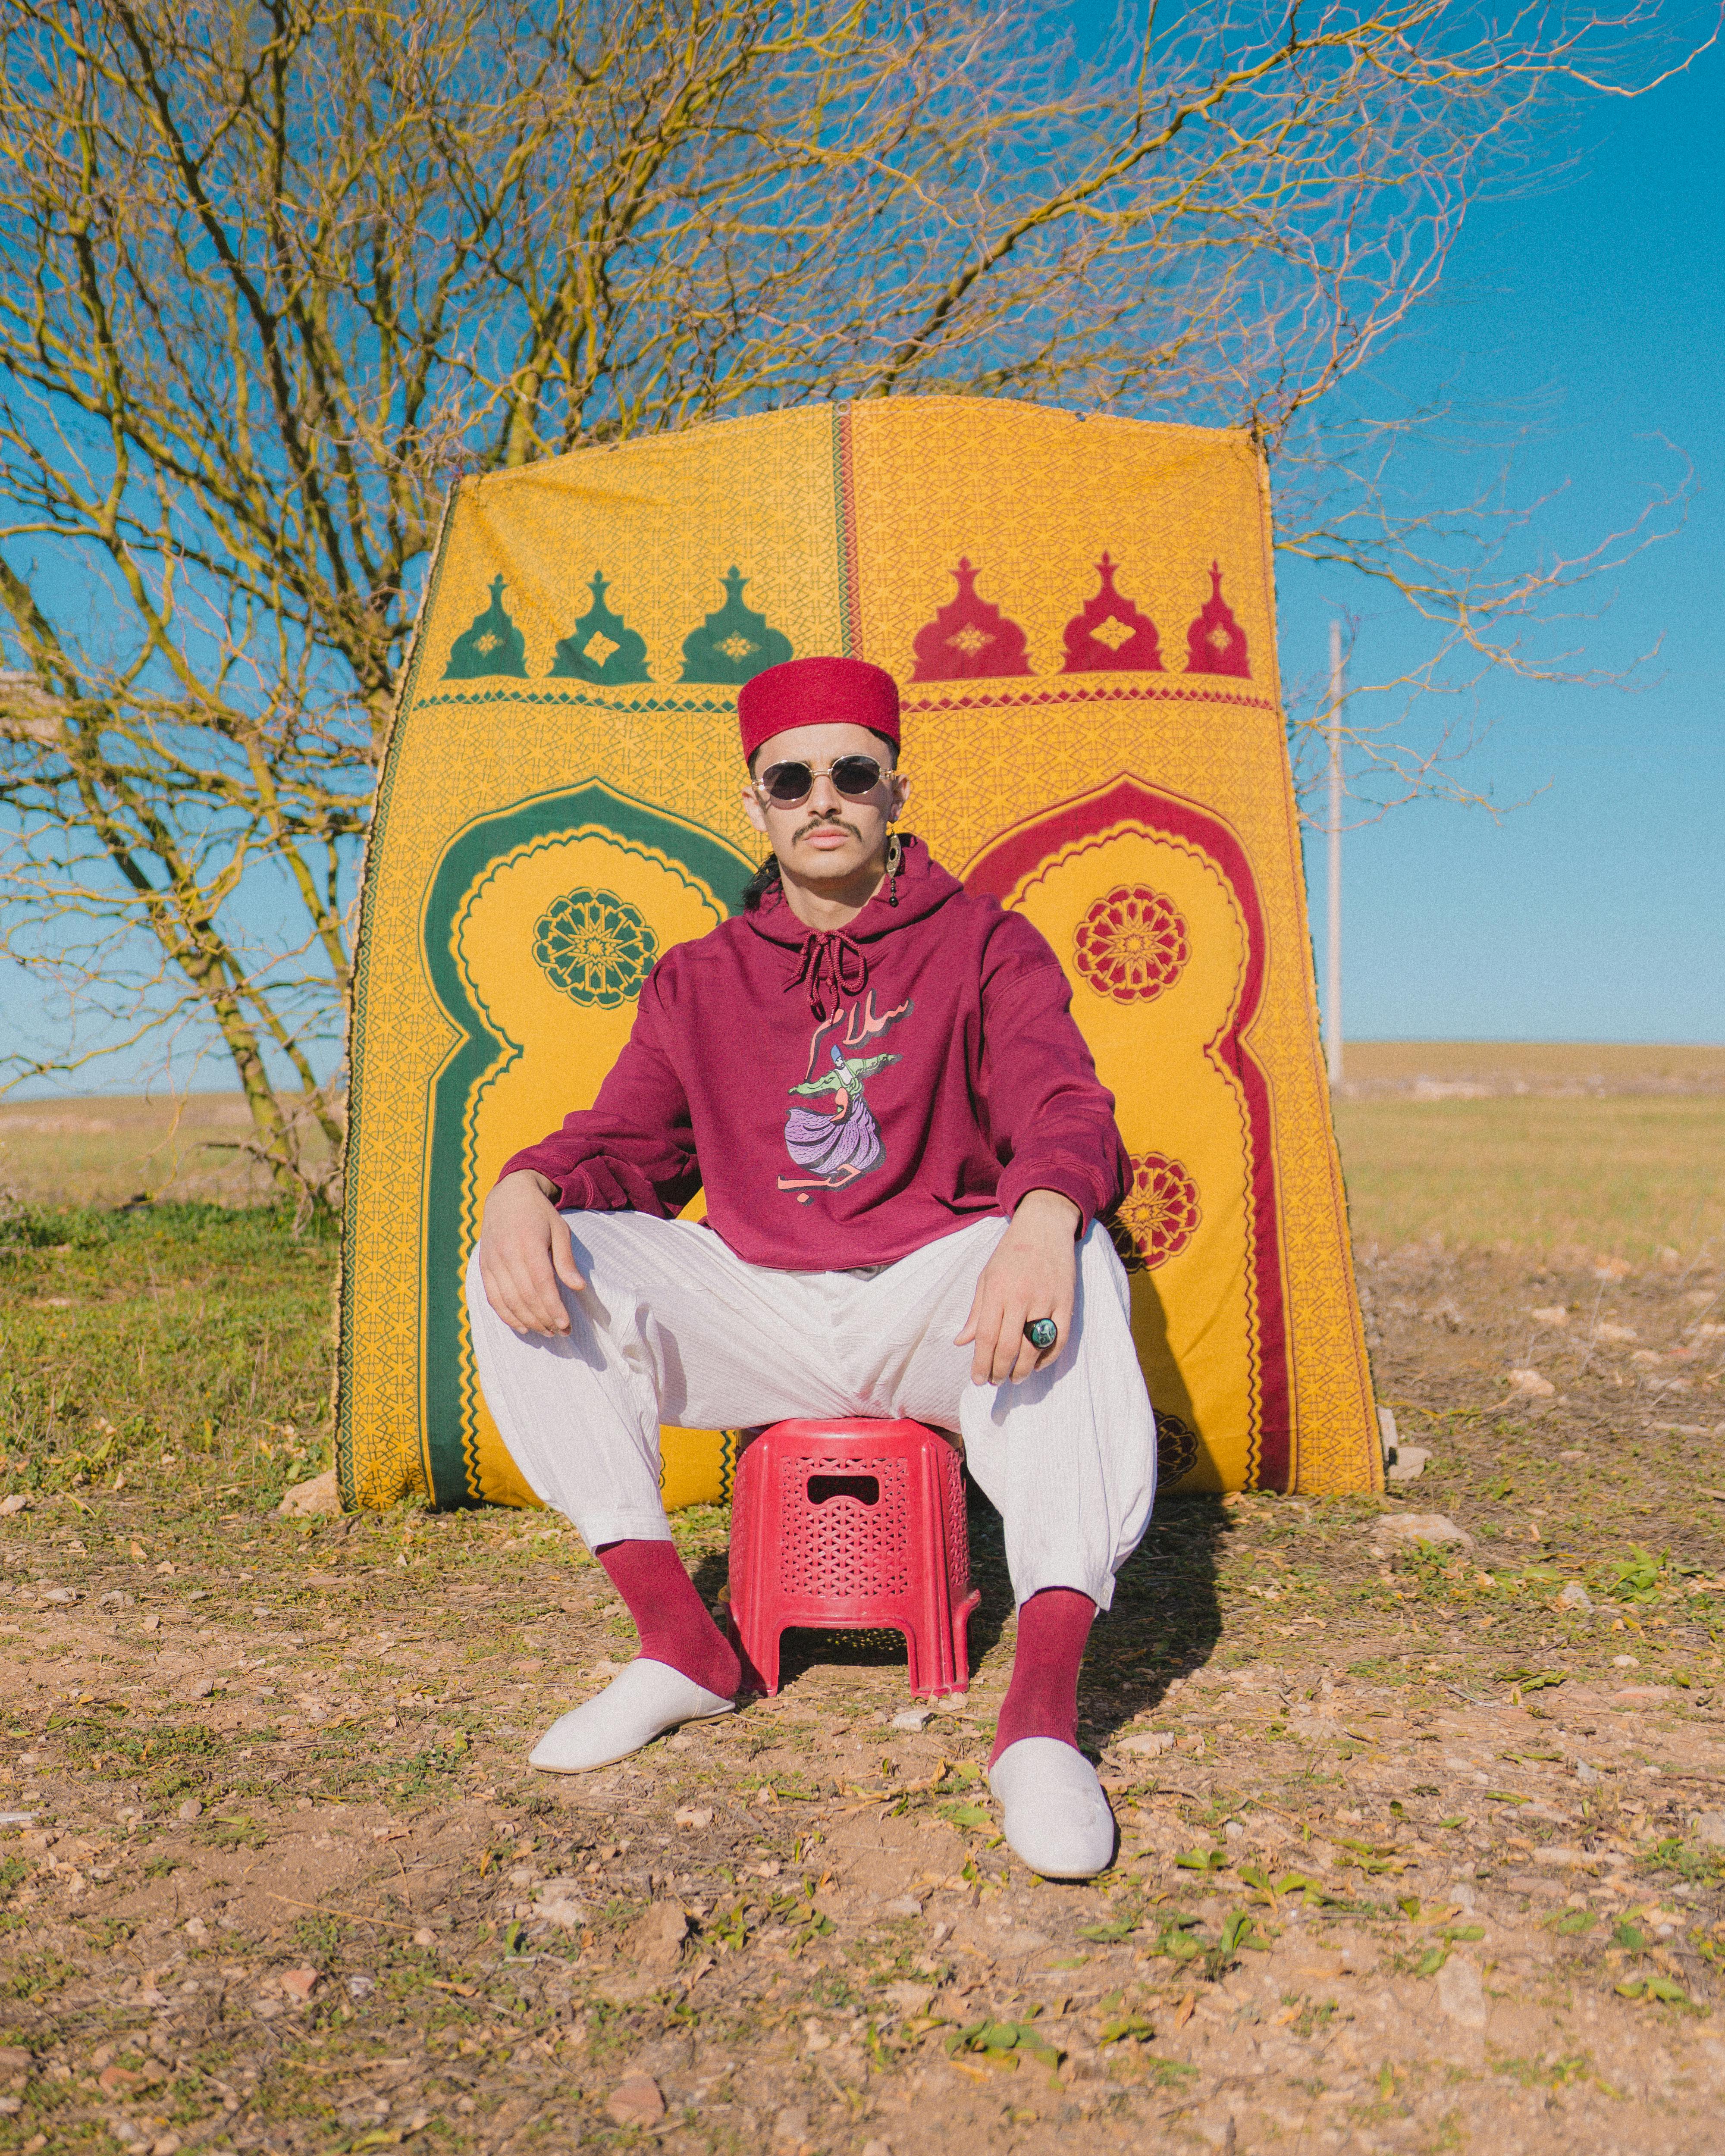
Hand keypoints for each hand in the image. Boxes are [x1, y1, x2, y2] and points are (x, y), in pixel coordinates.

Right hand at [478, 1171, 586, 1333]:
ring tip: (546, 1332)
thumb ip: (566, 1260)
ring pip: (508, 1301)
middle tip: (561, 1332)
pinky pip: (493, 1297)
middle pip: (526, 1296)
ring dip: (528, 1321)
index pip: (542, 1284)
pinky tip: (522, 1327)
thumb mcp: (560, 1229)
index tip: (566, 1325)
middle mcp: (507, 1254)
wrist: (508, 1196)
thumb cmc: (539, 1214)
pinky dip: (506, 1316)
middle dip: (544, 1319)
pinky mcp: (484, 1266)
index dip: (553, 1308)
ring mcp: (492, 1261)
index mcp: (529, 1244)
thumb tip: (578, 1288)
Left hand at [955, 1188, 1079, 1384]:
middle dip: (1000, 1371)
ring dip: (1023, 1370)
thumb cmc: (1010, 1253)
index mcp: (998, 1290)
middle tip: (995, 1382)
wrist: (1044, 1227)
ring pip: (1034, 1347)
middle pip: (1009, 1347)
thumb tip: (962, 1342)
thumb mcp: (986, 1277)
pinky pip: (1059, 1339)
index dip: (981, 1363)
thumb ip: (976, 1312)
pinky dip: (1049, 1358)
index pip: (987, 1337)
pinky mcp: (1066, 1302)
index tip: (978, 1380)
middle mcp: (1021, 1297)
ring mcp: (1046, 1300)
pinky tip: (1037, 1365)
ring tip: (1014, 1378)